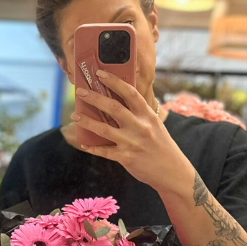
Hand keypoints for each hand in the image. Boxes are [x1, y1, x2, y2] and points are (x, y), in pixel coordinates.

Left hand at [72, 70, 193, 193]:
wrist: (171, 171)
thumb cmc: (161, 146)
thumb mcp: (155, 125)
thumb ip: (140, 114)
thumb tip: (119, 102)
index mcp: (147, 115)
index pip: (129, 93)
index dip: (114, 82)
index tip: (100, 74)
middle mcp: (139, 126)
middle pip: (113, 107)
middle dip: (94, 98)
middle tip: (80, 91)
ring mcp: (131, 142)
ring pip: (104, 129)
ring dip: (87, 121)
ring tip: (75, 116)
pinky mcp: (125, 158)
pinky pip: (104, 151)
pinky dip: (93, 148)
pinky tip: (84, 144)